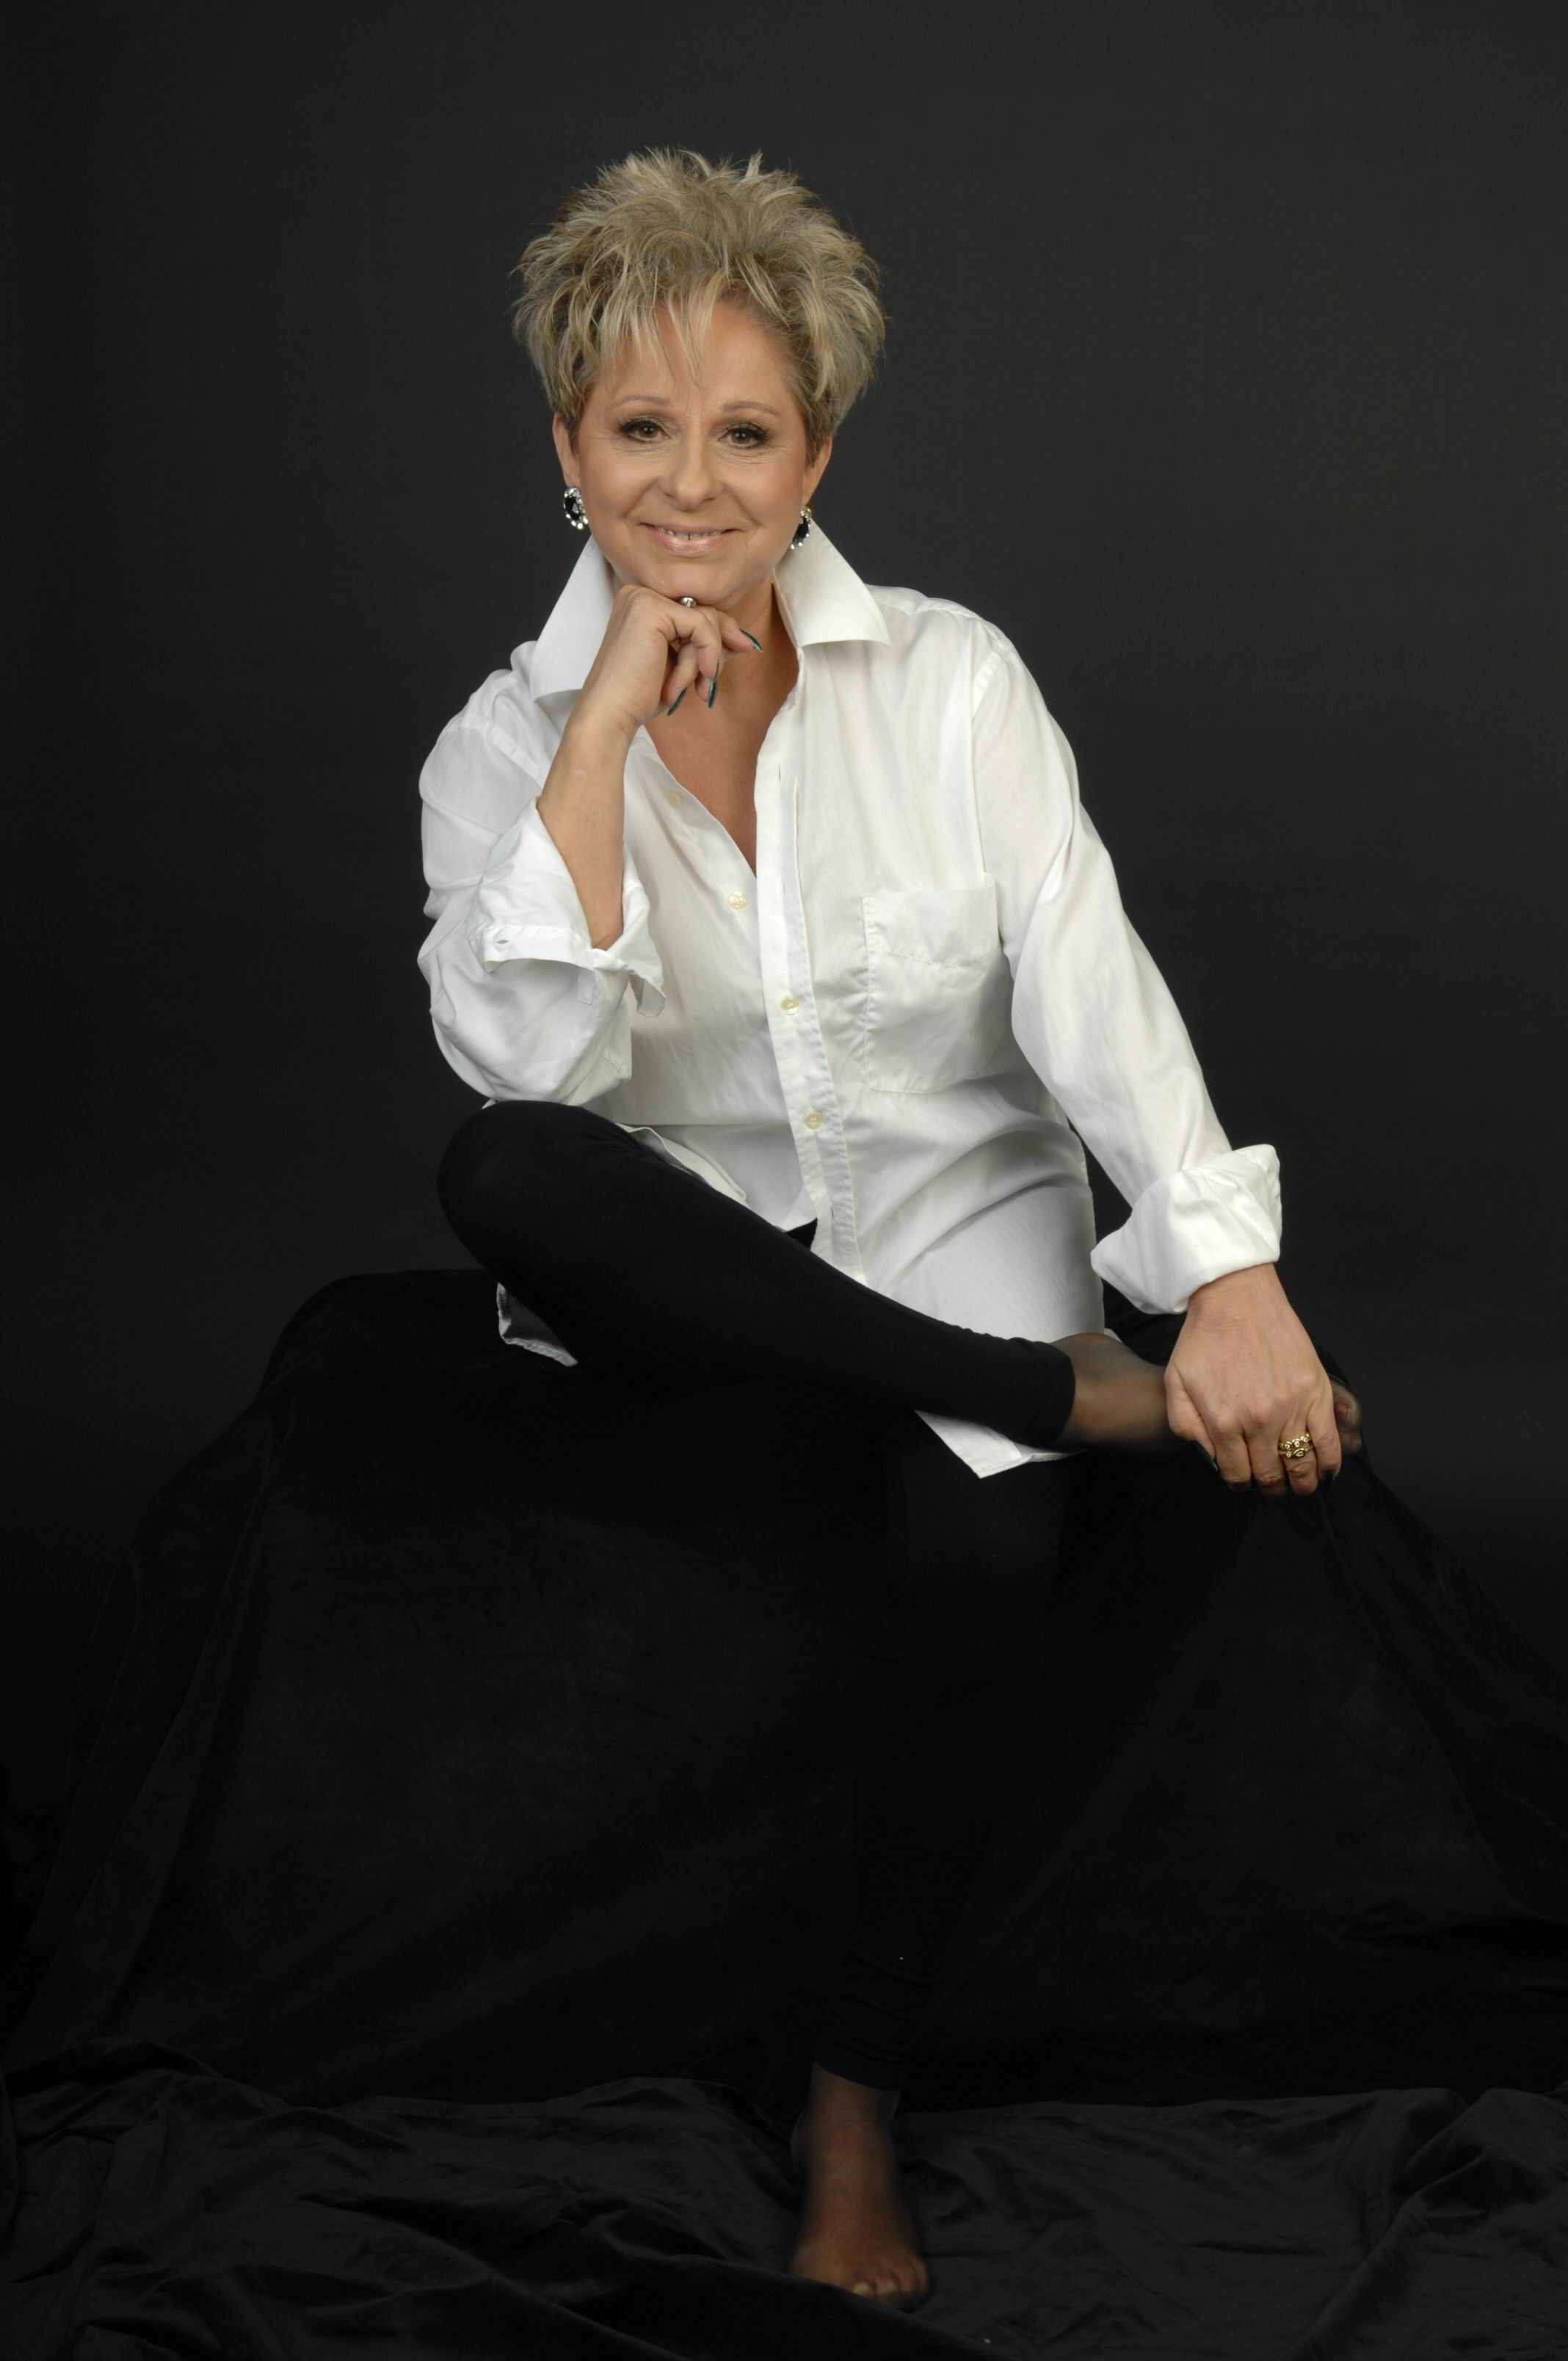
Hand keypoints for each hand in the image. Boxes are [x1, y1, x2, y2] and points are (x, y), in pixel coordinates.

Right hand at [573, 582, 759, 742]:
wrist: (611, 713)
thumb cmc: (640, 695)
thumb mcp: (680, 665)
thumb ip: (706, 646)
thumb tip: (744, 640)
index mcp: (642, 603)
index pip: (694, 610)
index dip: (719, 634)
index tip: (736, 653)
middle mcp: (639, 593)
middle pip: (703, 611)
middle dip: (716, 648)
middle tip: (710, 680)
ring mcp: (643, 598)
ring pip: (705, 621)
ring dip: (704, 660)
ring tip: (690, 687)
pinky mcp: (651, 610)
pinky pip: (701, 627)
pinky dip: (705, 656)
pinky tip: (695, 680)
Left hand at [1163, 1263, 1362, 1498]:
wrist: (1236, 1299)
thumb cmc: (1204, 1338)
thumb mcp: (1176, 1383)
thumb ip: (1185, 1426)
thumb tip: (1209, 1458)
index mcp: (1224, 1423)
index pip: (1237, 1475)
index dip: (1240, 1484)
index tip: (1244, 1481)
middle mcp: (1259, 1422)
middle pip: (1270, 1476)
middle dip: (1269, 1487)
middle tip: (1271, 1485)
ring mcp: (1291, 1408)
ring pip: (1302, 1466)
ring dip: (1301, 1483)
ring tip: (1298, 1483)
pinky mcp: (1315, 1393)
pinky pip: (1329, 1442)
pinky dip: (1329, 1463)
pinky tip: (1325, 1470)